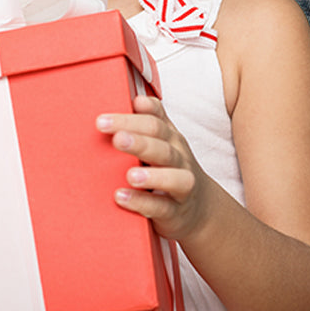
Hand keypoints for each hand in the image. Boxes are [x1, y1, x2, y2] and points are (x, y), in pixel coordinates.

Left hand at [96, 95, 213, 240]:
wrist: (200, 209)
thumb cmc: (169, 168)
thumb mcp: (161, 142)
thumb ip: (144, 122)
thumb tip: (123, 99)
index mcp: (170, 136)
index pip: (156, 119)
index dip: (136, 114)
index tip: (109, 115)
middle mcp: (178, 156)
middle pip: (160, 142)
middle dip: (137, 139)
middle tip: (115, 138)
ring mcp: (180, 184)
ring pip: (171, 176)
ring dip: (150, 175)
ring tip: (129, 175)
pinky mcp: (175, 211)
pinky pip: (161, 206)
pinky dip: (142, 202)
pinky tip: (122, 197)